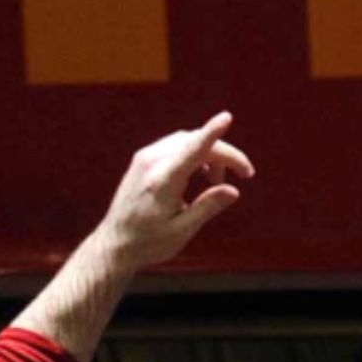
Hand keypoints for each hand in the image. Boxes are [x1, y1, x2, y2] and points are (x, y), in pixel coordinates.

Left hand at [90, 113, 254, 269]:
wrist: (115, 243)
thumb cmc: (148, 242)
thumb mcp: (182, 230)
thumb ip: (207, 207)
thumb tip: (232, 190)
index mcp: (162, 181)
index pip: (192, 150)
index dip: (212, 133)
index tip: (226, 118)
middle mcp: (151, 163)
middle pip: (194, 141)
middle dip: (223, 154)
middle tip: (245, 174)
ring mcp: (144, 159)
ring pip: (185, 141)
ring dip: (209, 154)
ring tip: (218, 181)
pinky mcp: (142, 161)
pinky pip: (174, 146)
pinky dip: (194, 154)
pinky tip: (201, 174)